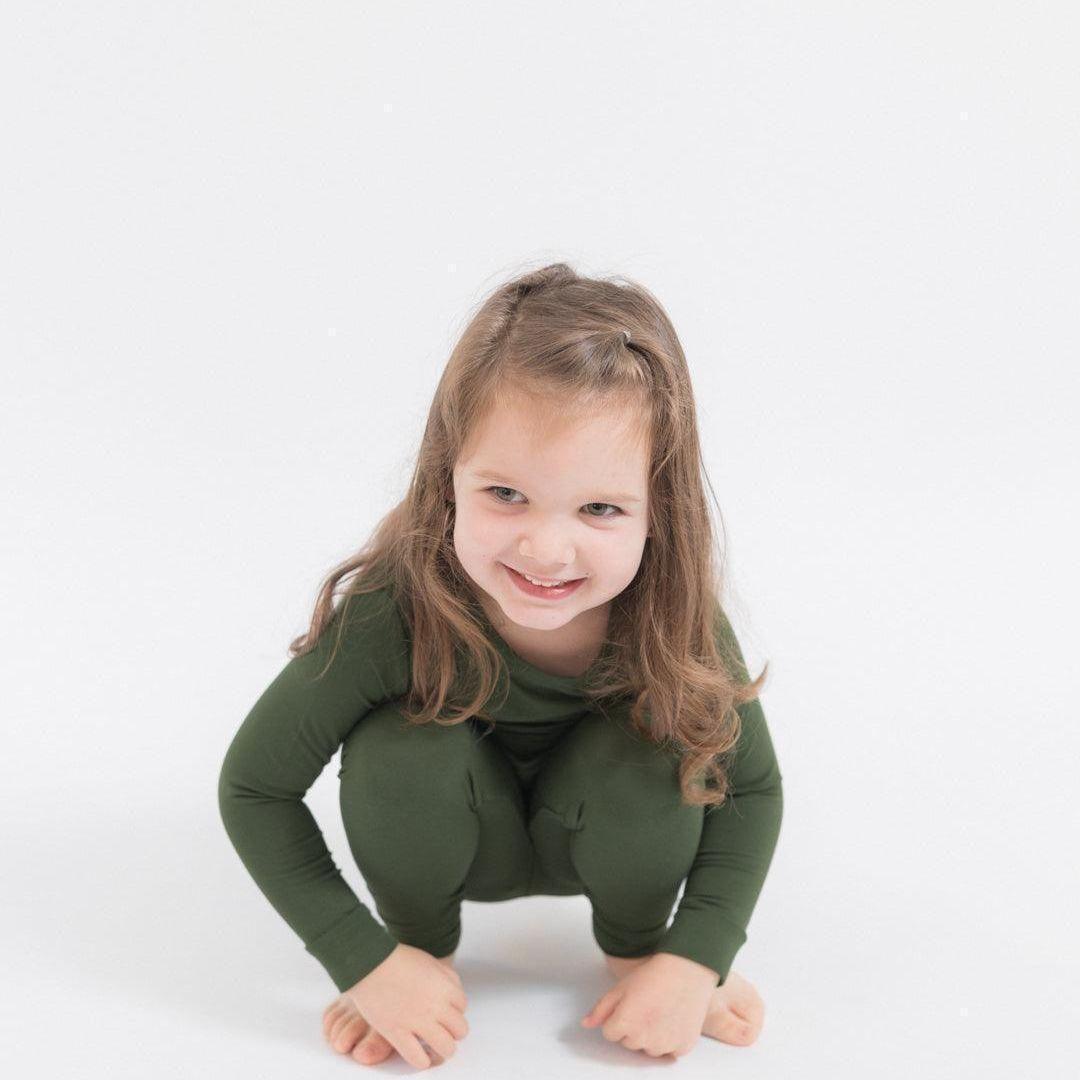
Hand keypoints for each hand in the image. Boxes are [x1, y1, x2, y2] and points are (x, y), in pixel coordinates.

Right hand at [344, 943, 468, 1068]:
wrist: (370, 963)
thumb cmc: (397, 959)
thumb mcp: (430, 961)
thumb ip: (446, 976)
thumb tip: (454, 991)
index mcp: (445, 987)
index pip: (462, 1007)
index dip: (455, 1011)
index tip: (447, 1013)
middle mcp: (436, 1006)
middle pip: (460, 1030)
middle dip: (454, 1032)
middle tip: (445, 1032)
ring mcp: (417, 1022)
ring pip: (446, 1048)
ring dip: (444, 1050)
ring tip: (437, 1049)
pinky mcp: (398, 1033)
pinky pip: (418, 1058)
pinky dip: (423, 1061)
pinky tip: (421, 1058)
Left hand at [580, 952, 716, 1058]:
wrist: (686, 970)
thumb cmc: (654, 976)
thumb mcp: (620, 987)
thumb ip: (601, 1009)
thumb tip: (586, 1024)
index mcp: (625, 1023)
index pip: (610, 1034)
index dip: (618, 1018)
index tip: (630, 1005)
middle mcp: (644, 1039)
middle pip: (628, 1043)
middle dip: (633, 1028)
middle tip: (646, 1006)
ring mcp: (664, 1045)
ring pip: (648, 1049)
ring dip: (651, 1036)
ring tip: (660, 1011)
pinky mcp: (681, 1048)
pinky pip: (668, 1052)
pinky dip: (670, 1040)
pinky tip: (672, 1019)